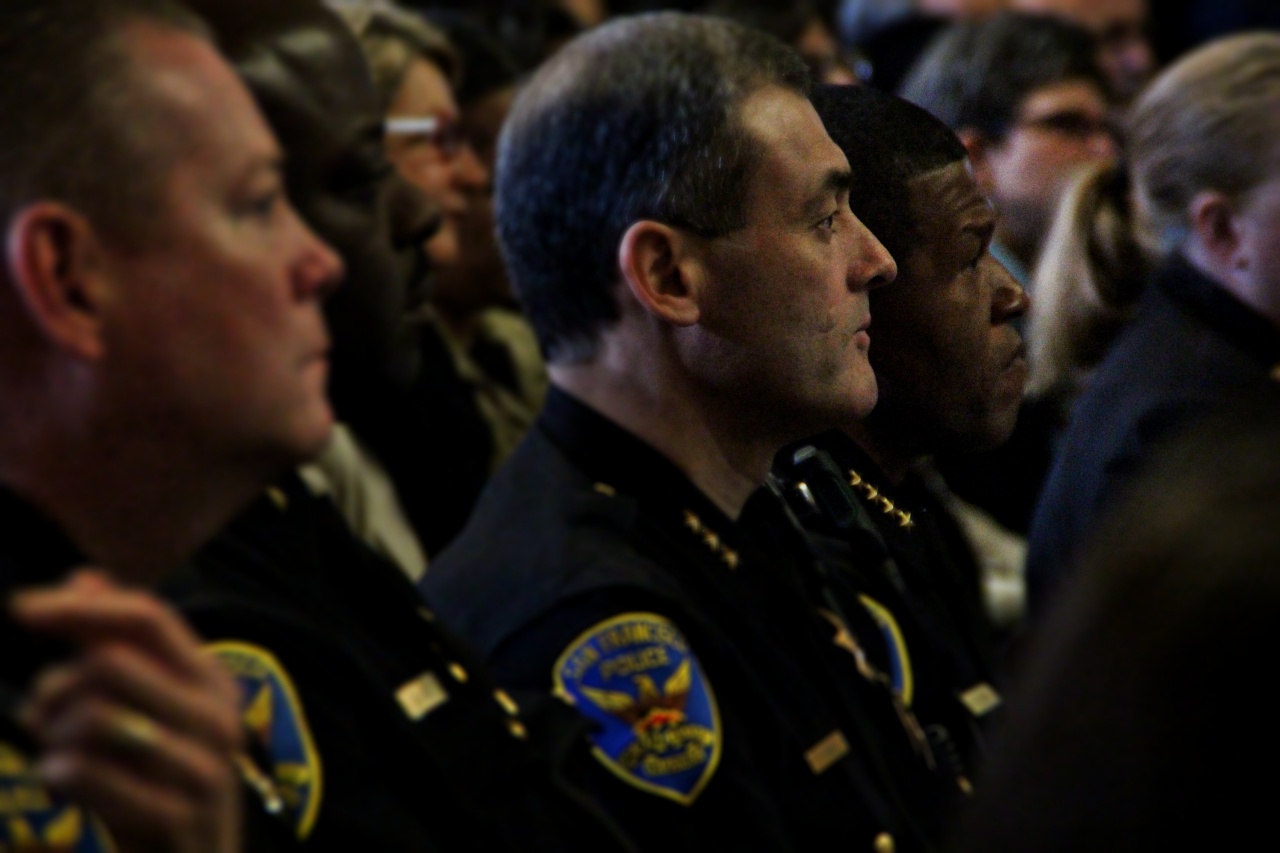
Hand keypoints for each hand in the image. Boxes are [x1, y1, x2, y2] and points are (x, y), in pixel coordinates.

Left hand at [12, 569, 244, 852]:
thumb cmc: (162, 782)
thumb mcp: (150, 709)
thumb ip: (117, 645)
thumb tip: (82, 576)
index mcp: (212, 681)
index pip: (148, 617)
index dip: (81, 606)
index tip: (19, 608)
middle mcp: (217, 716)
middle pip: (110, 662)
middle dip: (56, 686)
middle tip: (43, 716)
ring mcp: (201, 768)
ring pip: (93, 715)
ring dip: (54, 734)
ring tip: (57, 755)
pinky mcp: (174, 816)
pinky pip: (86, 772)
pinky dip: (58, 771)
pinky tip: (62, 780)